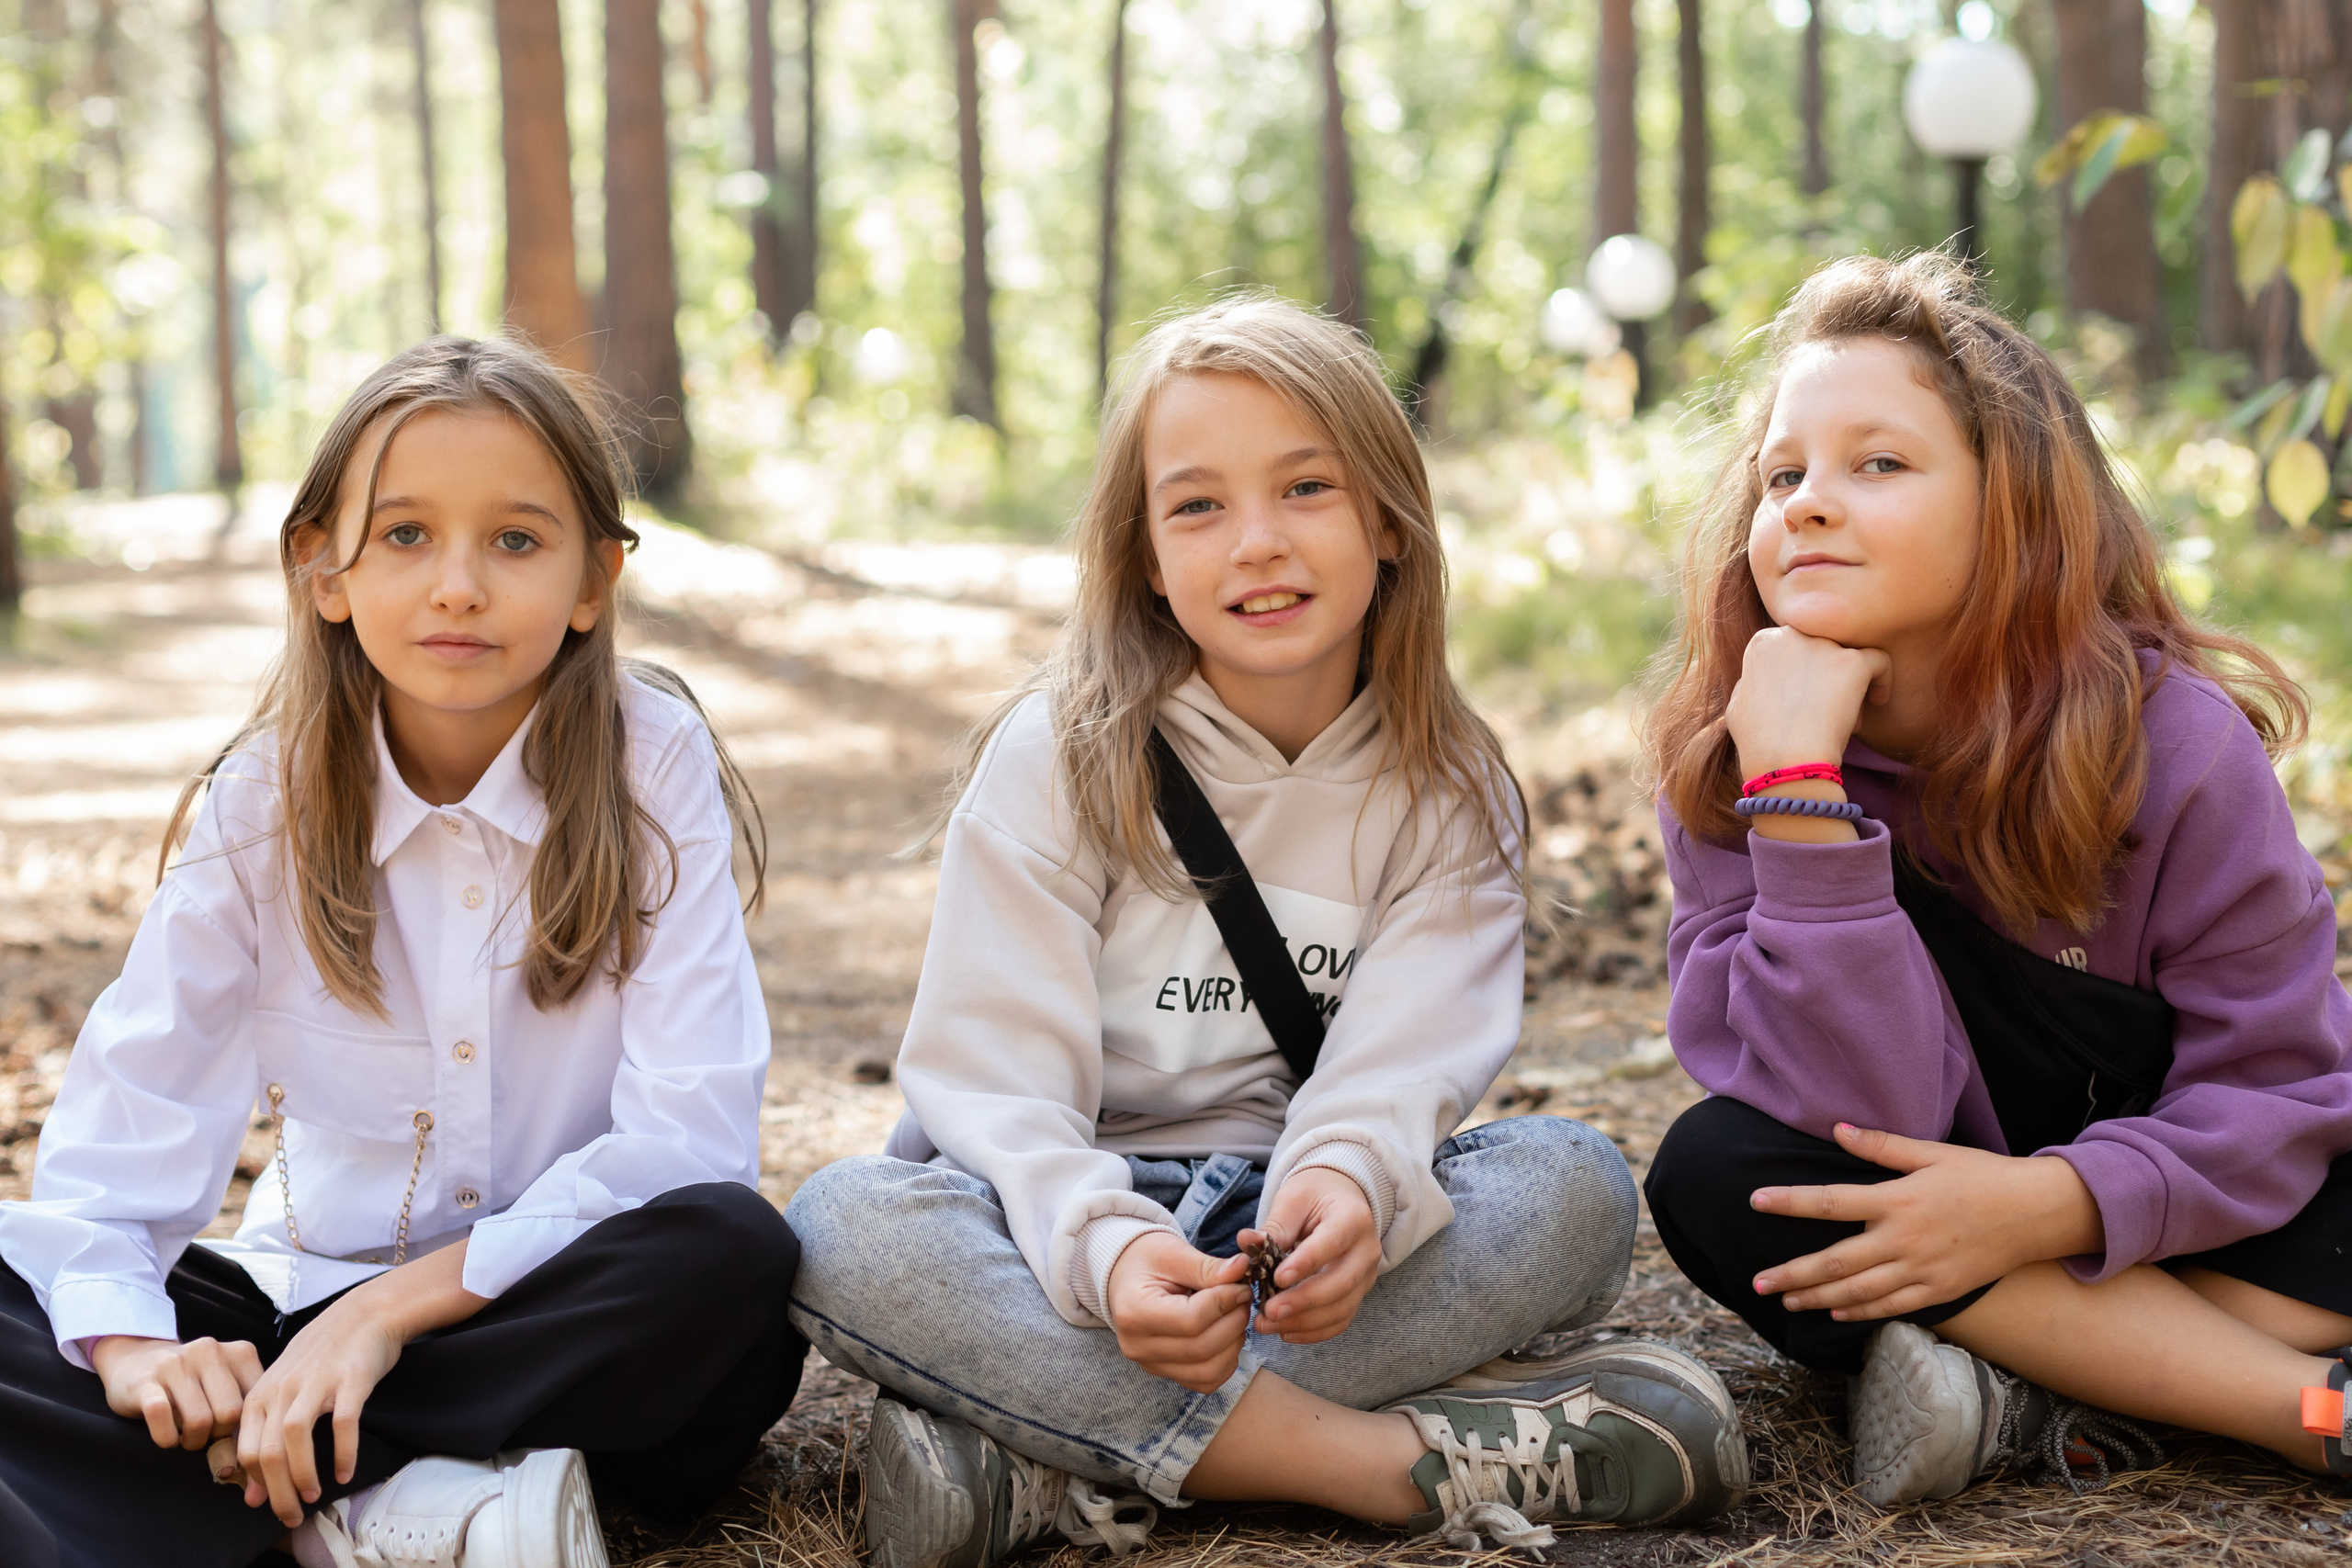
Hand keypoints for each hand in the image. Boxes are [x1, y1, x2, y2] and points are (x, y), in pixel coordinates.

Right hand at [92, 1334, 263, 1451]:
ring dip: (194, 1441)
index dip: (251, 1432)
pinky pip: (162, 1417)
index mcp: (240, 1353)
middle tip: (209, 1438)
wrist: (137, 1359)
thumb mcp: (224, 1390)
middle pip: (231, 1412)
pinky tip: (168, 1437)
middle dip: (221, 1436)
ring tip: (189, 1438)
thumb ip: (246, 1417)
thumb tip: (255, 1476)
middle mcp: (211, 1352)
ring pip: (200, 1419)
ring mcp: (176, 1364)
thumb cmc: (192, 1385)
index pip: (260, 1401)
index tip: (239, 1444)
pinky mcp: (146, 1381)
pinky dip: (166, 1438)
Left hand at [233, 1241, 487, 1524]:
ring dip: (302, 1475)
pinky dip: (342, 1452)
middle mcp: (283, 1389)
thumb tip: (251, 1494)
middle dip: (277, 1492)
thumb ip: (264, 1437)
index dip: (257, 1487)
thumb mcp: (285, 1390)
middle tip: (292, 1515)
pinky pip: (343, 1423)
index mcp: (262, 1394)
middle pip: (267, 1452)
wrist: (365, 1314)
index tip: (274, 1506)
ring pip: (295, 1438)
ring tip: (314, 1496)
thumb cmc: (323, 1356)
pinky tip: (345, 1473)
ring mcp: (317, 1383)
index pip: (245, 1452)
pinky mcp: (351, 1380)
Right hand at [1106, 1231, 1253, 1392]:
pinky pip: (1205, 1381)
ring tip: (1236, 1316)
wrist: (1125, 1276)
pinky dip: (1226, 1362)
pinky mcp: (1164, 1373)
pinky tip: (1227, 1336)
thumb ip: (1207, 1266)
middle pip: (1202, 1349)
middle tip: (1244, 1299)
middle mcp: (1138, 1346)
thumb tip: (1242, 1268)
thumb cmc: (1147, 1260)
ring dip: (1233, 1345)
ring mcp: (1150, 1364)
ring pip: (1207, 1372)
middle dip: (1233, 1323)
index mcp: (1134, 1312)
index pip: (1191, 1320)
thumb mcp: (1174, 1253)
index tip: (1240, 1286)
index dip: (1224, 1303)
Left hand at [1246, 1167, 1382, 1344]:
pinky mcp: (1358, 1295)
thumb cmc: (1314, 1197)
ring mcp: (1366, 1276)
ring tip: (1268, 1324)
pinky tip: (1285, 1332)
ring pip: (1342, 1308)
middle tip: (1268, 1311)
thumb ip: (1274, 1225)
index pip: (1332, 1243)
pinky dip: (1313, 1332)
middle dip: (1303, 1301)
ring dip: (1304, 1322)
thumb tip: (1246, 1242)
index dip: (1306, 1263)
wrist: (1340, 1200)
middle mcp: (1366, 1251)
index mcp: (1353, 1218)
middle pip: (1341, 1283)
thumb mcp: (1294, 1200)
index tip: (1277, 1278)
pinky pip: (1340, 1321)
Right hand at [1725, 626, 1891, 779]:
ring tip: (1846, 713)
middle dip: (1825, 672)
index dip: (1802, 671)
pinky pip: (1879, 660)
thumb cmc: (1758, 741)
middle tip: (1826, 703)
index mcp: (1762, 643)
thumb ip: (1753, 681)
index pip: (1792, 645)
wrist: (1784, 760)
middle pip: (1821, 645)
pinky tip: (1877, 700)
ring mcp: (1822, 646)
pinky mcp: (1852, 662)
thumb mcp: (1738, 705)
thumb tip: (1765, 680)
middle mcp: (1791, 635)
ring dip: (1848, 681)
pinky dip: (1882, 680)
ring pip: (1848, 655)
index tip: (1807, 695)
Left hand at [1749, 1123, 2103, 1321]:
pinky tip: (1836, 1311)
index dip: (1789, 1202)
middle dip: (1792, 1274)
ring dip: (1817, 1297)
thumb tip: (1838, 1129)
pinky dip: (1860, 1310)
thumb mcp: (1932, 1152)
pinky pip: (1892, 1306)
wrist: (2037, 1213)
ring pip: (1857, 1290)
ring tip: (1786, 1301)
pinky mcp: (1940, 1291)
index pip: (1830, 1201)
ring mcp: (1921, 1270)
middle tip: (1757, 1281)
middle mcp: (1904, 1239)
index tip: (1755, 1201)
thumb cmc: (1982, 1176)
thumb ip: (1881, 1146)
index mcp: (1898, 1199)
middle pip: (1835, 1261)